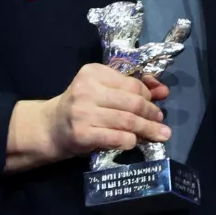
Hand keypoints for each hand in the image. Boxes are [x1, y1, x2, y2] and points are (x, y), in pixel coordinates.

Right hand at [44, 64, 170, 160]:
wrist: (51, 127)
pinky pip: (117, 137)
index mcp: (93, 72)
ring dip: (147, 129)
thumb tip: (163, 90)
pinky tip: (135, 142)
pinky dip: (131, 140)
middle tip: (160, 122)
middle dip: (151, 114)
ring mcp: (83, 112)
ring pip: (128, 121)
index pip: (132, 84)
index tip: (156, 103)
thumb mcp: (103, 90)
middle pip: (133, 102)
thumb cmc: (82, 106)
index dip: (148, 96)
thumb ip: (132, 87)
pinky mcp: (82, 134)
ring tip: (159, 135)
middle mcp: (87, 90)